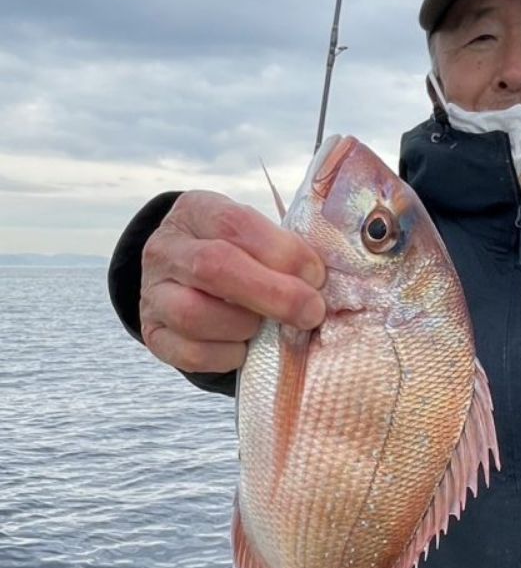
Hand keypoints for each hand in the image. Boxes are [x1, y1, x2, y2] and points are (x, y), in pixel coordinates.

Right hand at [140, 191, 326, 372]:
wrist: (189, 283)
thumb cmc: (240, 257)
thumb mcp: (256, 237)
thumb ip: (284, 251)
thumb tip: (321, 283)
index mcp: (195, 211)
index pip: (234, 223)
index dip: (281, 251)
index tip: (316, 275)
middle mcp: (165, 250)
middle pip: (212, 267)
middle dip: (272, 294)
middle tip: (311, 312)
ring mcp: (153, 294)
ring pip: (194, 315)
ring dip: (245, 326)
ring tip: (268, 328)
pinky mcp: (155, 336)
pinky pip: (192, 354)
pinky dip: (228, 355)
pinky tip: (246, 347)